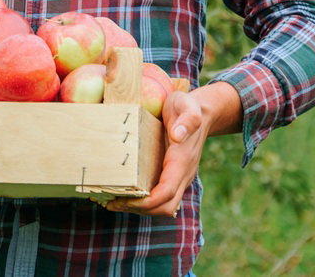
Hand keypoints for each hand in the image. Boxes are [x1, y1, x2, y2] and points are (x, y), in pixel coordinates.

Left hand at [104, 89, 209, 216]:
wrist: (201, 111)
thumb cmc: (187, 106)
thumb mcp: (187, 106)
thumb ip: (187, 119)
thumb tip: (178, 135)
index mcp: (182, 161)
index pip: (167, 192)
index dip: (148, 202)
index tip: (126, 201)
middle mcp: (183, 174)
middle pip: (165, 206)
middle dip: (140, 209)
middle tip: (113, 203)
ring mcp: (179, 177)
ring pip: (163, 205)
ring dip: (140, 208)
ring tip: (114, 202)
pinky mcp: (173, 175)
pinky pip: (161, 196)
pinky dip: (144, 201)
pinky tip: (125, 194)